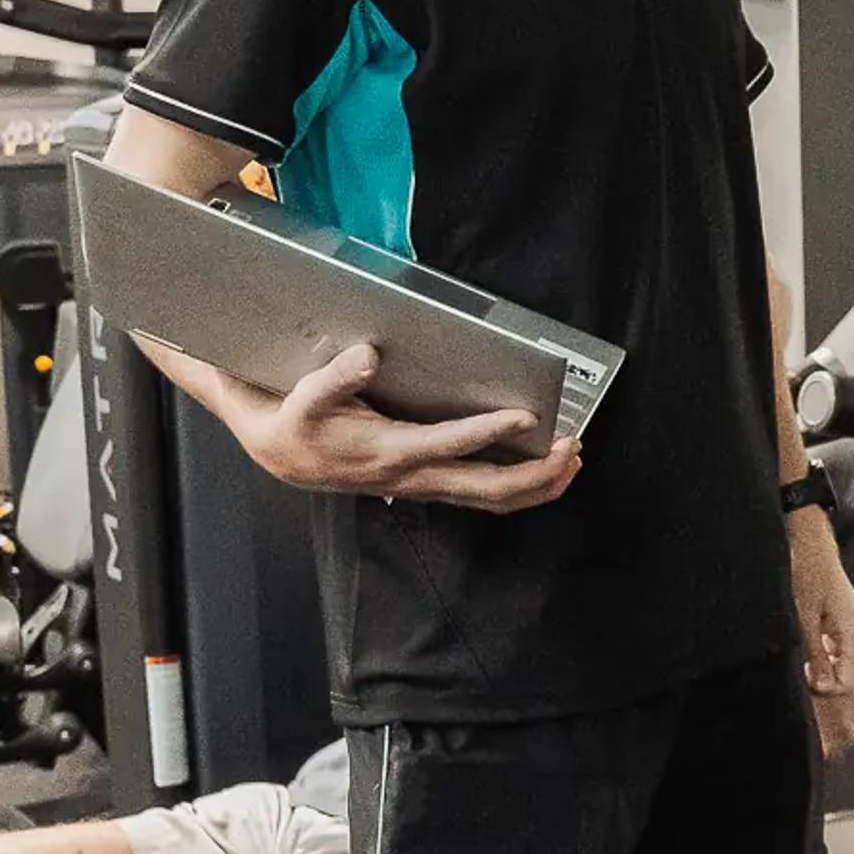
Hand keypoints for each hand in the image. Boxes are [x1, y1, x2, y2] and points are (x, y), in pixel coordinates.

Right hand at [241, 342, 582, 512]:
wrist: (281, 454)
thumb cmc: (296, 422)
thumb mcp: (303, 397)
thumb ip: (334, 378)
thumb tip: (367, 354)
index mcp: (388, 452)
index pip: (449, 445)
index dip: (490, 432)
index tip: (527, 416)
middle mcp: (412, 476)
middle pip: (486, 488)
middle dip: (535, 474)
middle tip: (572, 448)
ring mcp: (423, 485)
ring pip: (489, 499)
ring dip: (536, 486)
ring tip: (572, 461)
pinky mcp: (428, 484)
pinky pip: (482, 495)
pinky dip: (520, 488)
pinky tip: (544, 471)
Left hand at [789, 507, 853, 761]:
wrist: (807, 541)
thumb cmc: (807, 570)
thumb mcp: (802, 616)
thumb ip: (813, 655)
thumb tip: (820, 686)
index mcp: (853, 634)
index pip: (847, 682)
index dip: (829, 702)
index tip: (816, 716)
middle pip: (848, 681)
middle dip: (839, 712)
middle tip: (834, 750)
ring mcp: (847, 629)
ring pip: (841, 671)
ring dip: (830, 695)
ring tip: (827, 728)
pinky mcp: (836, 624)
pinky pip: (835, 659)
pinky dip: (826, 676)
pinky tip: (816, 689)